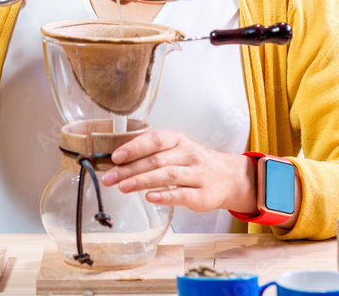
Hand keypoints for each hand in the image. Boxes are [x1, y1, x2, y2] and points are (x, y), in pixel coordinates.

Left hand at [99, 130, 257, 213]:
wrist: (230, 178)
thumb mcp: (177, 150)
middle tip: (109, 177)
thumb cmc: (194, 164)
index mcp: (179, 141)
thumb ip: (152, 153)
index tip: (115, 156)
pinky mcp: (203, 195)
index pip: (155, 140)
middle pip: (157, 160)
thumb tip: (118, 161)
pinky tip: (150, 198)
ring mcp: (198, 175)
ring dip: (143, 181)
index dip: (134, 147)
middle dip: (130, 169)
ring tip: (123, 187)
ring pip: (168, 175)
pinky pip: (183, 194)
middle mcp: (189, 155)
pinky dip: (166, 196)